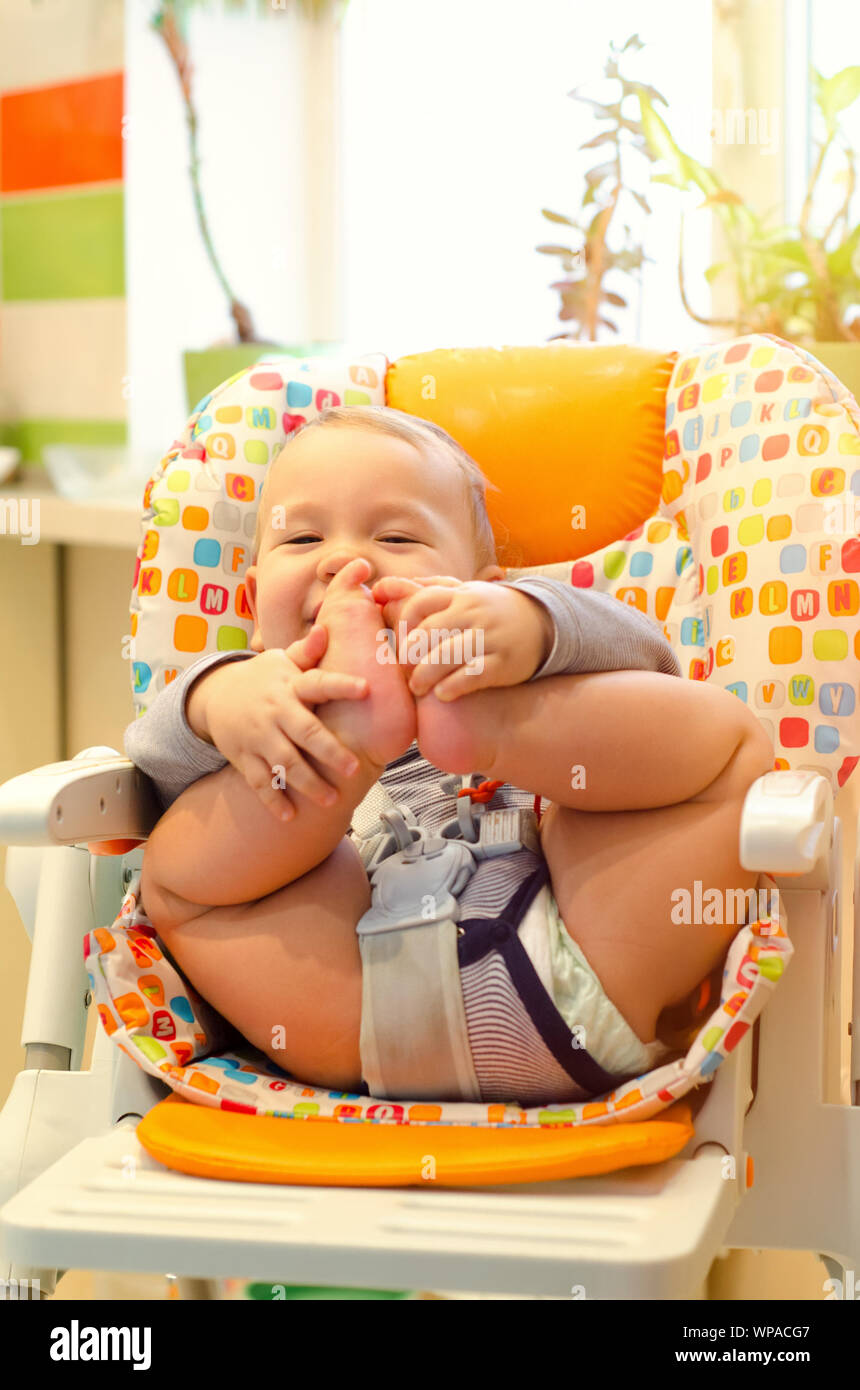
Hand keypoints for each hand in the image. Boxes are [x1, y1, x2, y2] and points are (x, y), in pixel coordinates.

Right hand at [195, 625, 368, 820]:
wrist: (215, 695)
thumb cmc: (265, 678)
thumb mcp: (282, 661)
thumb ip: (307, 652)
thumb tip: (326, 629)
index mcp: (290, 685)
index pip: (318, 682)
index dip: (341, 684)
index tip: (365, 688)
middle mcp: (275, 710)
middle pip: (304, 732)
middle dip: (330, 751)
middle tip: (354, 769)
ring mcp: (258, 736)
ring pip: (284, 762)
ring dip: (307, 782)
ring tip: (331, 800)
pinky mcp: (243, 756)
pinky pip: (258, 781)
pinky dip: (272, 800)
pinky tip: (289, 817)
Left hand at [371, 574, 552, 699]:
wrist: (542, 623)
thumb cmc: (489, 610)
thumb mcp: (461, 593)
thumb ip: (424, 591)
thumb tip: (381, 588)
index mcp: (459, 595)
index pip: (421, 602)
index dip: (403, 625)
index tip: (400, 643)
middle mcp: (474, 613)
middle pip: (430, 632)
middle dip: (410, 654)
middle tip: (403, 671)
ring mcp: (490, 637)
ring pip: (448, 654)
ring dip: (426, 674)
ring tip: (417, 688)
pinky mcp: (504, 663)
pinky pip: (474, 675)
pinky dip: (454, 686)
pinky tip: (442, 695)